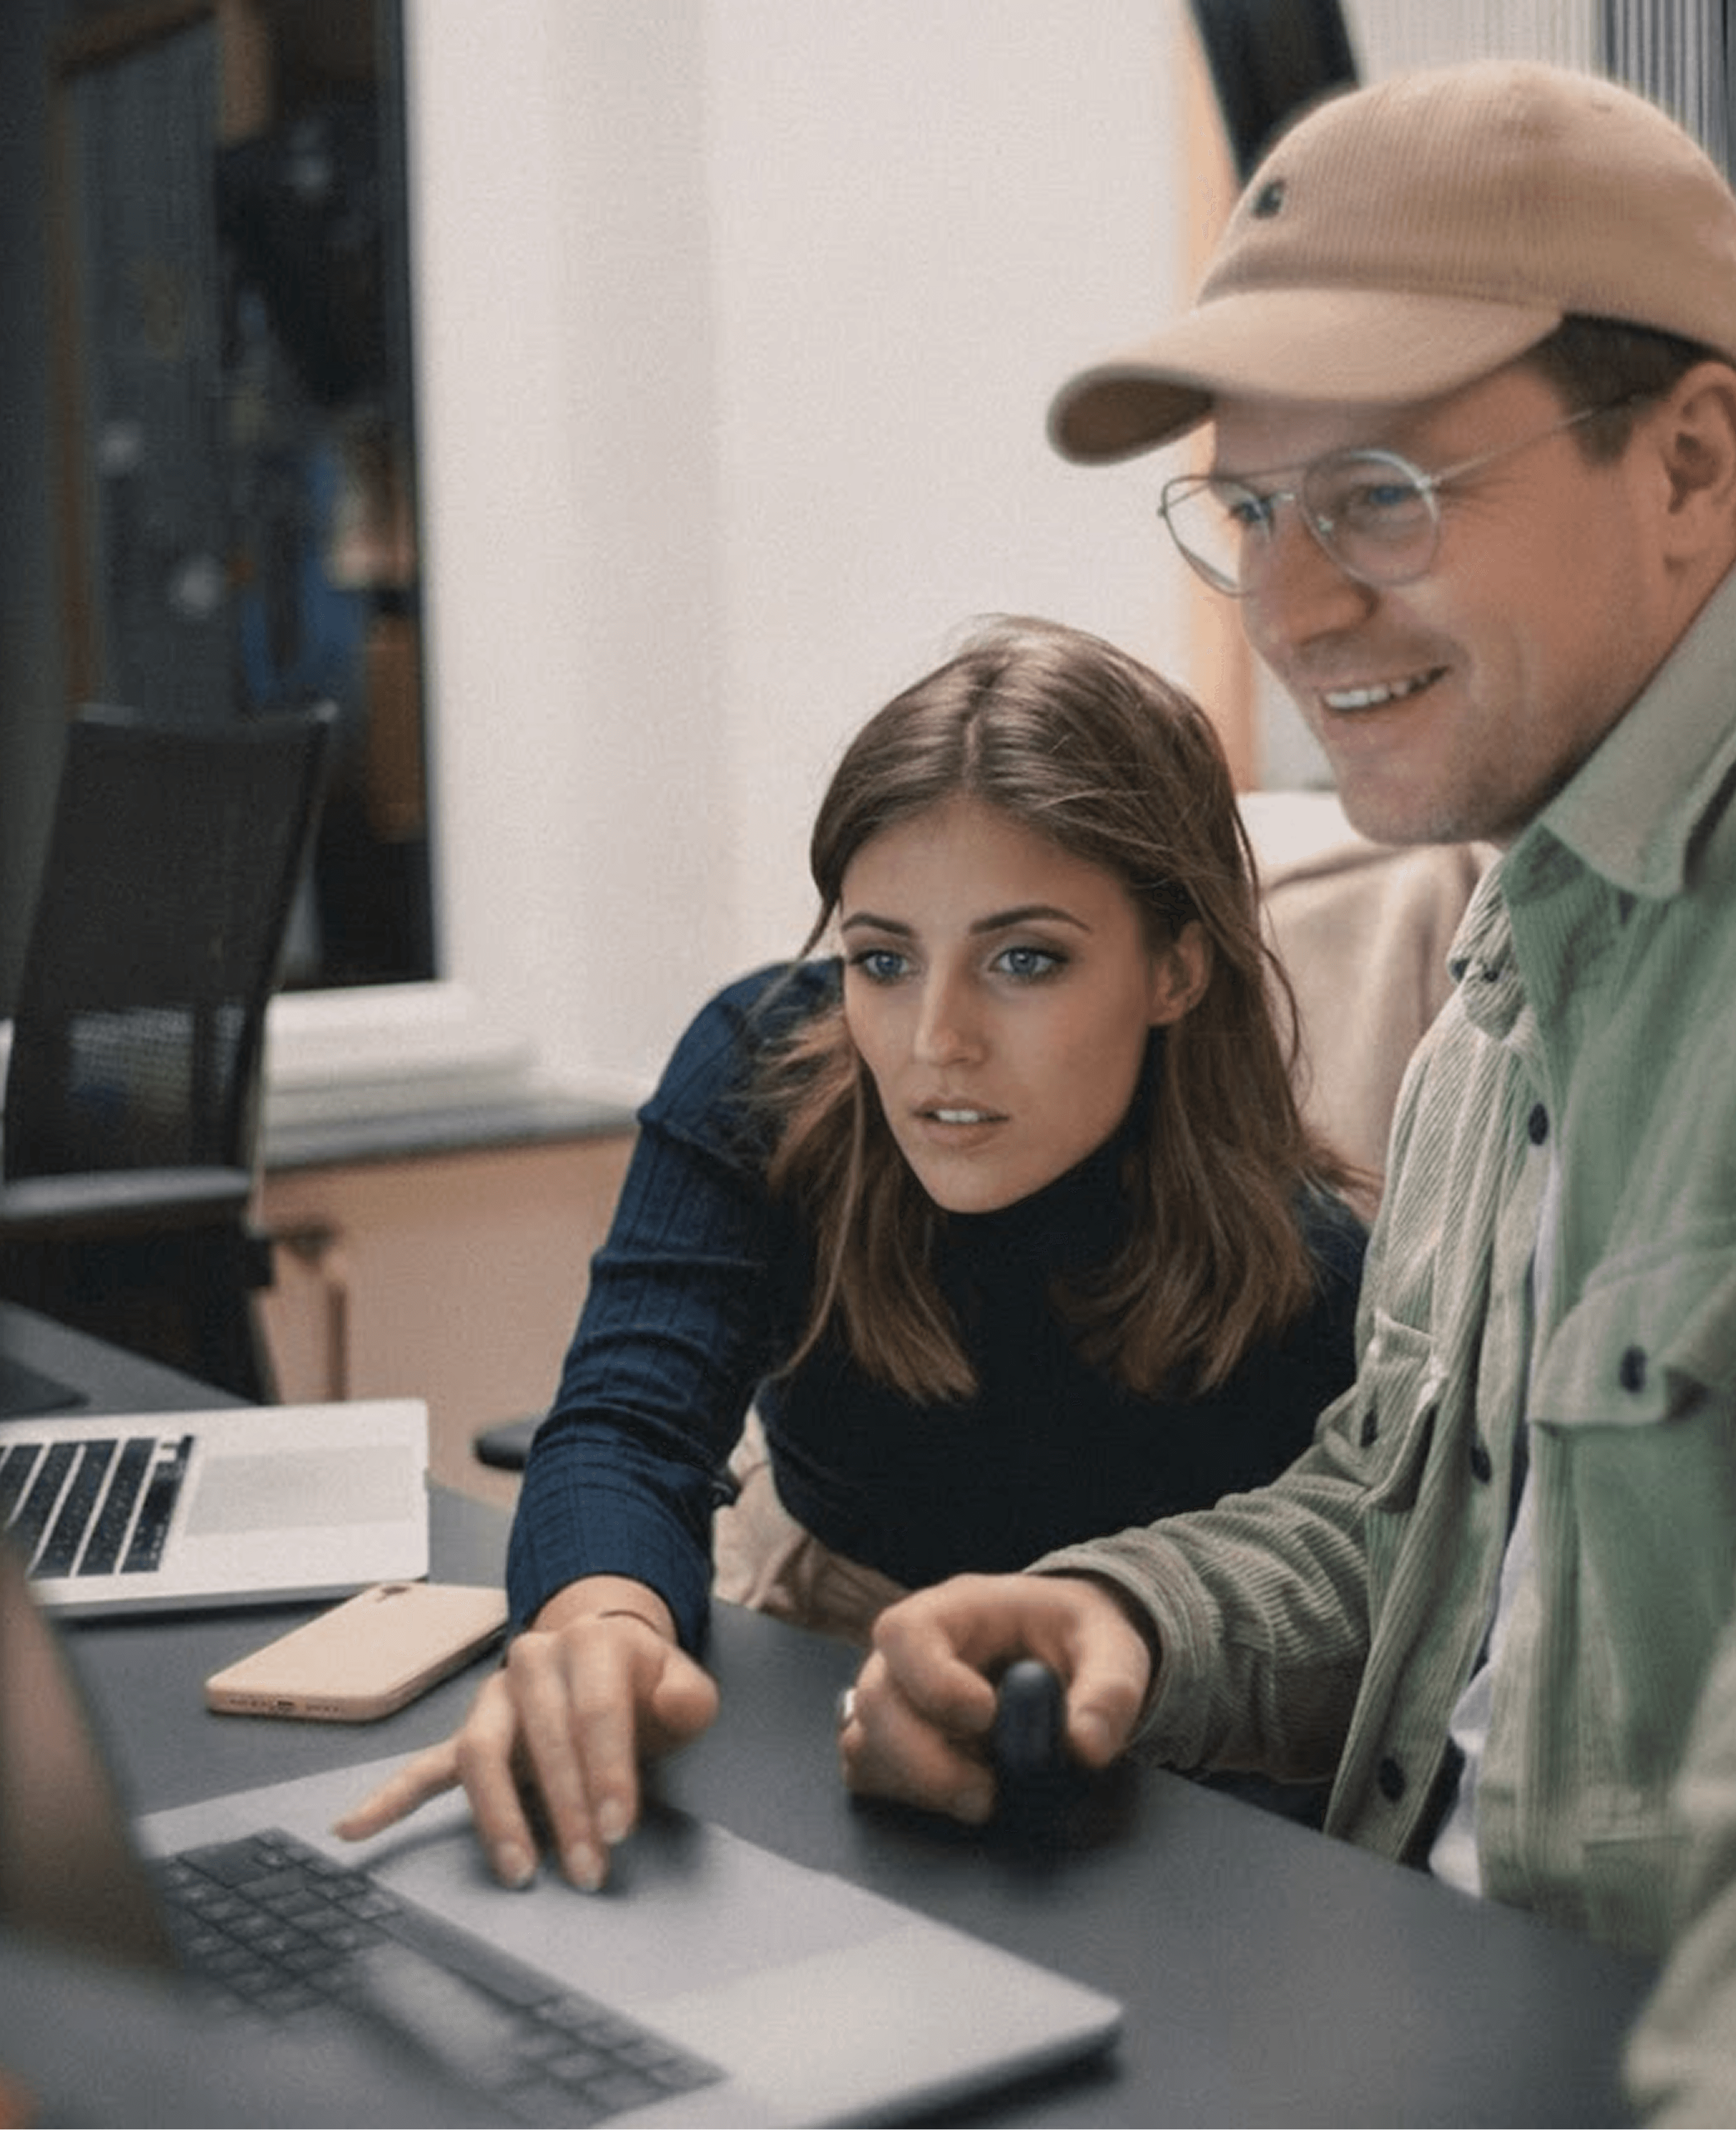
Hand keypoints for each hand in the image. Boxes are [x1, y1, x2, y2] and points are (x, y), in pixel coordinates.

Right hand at [332, 1577, 718, 1890]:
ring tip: (518, 1872)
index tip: (620, 1828)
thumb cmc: (644, 1685)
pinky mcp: (470, 1732)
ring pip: (480, 1753)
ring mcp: (495, 1698)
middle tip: (588, 1869)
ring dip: (498, 1817)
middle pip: (539, 1739)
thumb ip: (687, 1694)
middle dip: (564, 1809)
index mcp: (589, 1643)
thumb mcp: (681, 1683)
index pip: (595, 1710)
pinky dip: (389, 1799)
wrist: (605, 1657)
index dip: (608, 1770)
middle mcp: (533, 1661)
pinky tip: (354, 1829)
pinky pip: (424, 1765)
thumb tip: (675, 1706)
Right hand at [838, 1572, 1152, 1822]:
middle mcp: (908, 1653)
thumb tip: (1084, 1748)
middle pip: (874, 1699)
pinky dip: (908, 1797)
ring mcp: (894, 1697)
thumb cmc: (1080, 1639)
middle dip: (922, 1759)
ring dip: (915, 1784)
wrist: (1067, 1652)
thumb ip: (1108, 1694)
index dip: (933, 1682)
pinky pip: (869, 1774)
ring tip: (984, 1795)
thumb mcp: (1113, 1650)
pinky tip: (961, 1793)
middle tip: (985, 1795)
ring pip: (863, 1744)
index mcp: (954, 1610)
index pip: (906, 1633)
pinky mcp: (893, 1742)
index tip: (985, 1718)